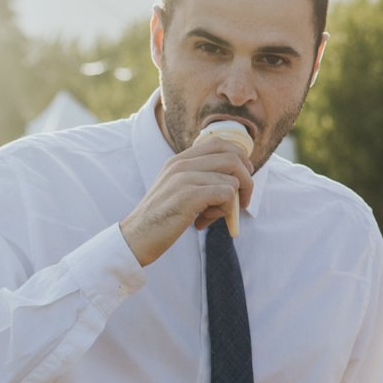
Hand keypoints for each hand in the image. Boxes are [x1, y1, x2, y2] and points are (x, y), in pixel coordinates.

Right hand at [119, 135, 254, 266]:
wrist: (136, 239)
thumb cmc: (161, 218)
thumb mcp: (178, 190)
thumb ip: (201, 180)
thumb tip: (236, 181)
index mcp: (179, 160)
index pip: (219, 143)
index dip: (239, 158)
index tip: (244, 176)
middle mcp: (181, 164)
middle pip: (232, 158)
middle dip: (247, 179)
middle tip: (244, 199)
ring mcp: (184, 178)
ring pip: (232, 179)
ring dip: (233, 201)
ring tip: (215, 216)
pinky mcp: (189, 195)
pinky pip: (227, 194)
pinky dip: (227, 210)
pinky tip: (207, 221)